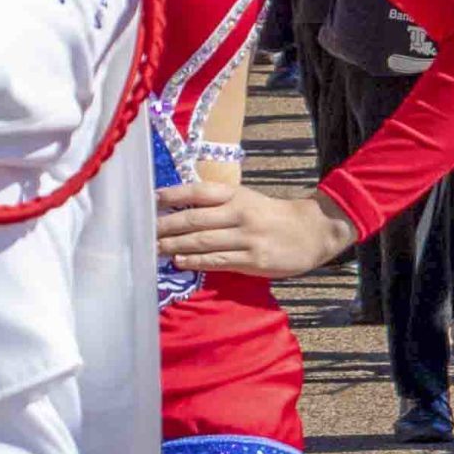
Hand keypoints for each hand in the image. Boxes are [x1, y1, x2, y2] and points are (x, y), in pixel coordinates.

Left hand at [157, 180, 357, 279]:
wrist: (311, 231)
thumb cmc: (271, 215)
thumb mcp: (246, 199)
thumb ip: (217, 203)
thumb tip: (179, 209)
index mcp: (235, 195)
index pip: (199, 191)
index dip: (174, 194)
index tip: (151, 199)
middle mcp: (239, 213)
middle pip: (195, 219)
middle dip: (166, 226)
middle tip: (142, 232)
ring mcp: (245, 237)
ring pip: (203, 241)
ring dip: (174, 245)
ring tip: (153, 249)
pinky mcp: (252, 260)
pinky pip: (218, 261)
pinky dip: (196, 261)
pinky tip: (179, 261)